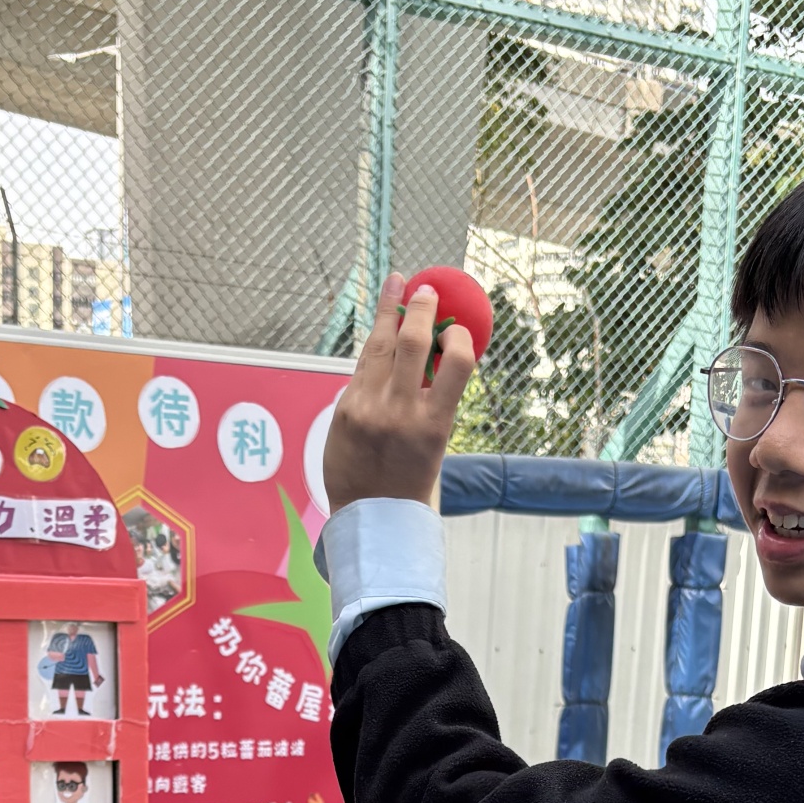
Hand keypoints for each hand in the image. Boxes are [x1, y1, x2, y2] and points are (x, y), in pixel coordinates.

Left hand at [322, 275, 477, 510]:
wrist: (372, 517)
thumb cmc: (411, 481)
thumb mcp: (436, 443)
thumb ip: (433, 400)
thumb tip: (432, 353)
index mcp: (436, 423)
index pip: (457, 361)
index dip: (458, 336)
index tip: (454, 328)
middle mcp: (402, 411)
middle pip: (414, 341)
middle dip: (421, 307)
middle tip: (426, 288)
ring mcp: (370, 408)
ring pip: (381, 344)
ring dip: (390, 311)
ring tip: (397, 285)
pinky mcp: (345, 408)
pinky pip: (362, 368)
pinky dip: (373, 347)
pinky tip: (379, 332)